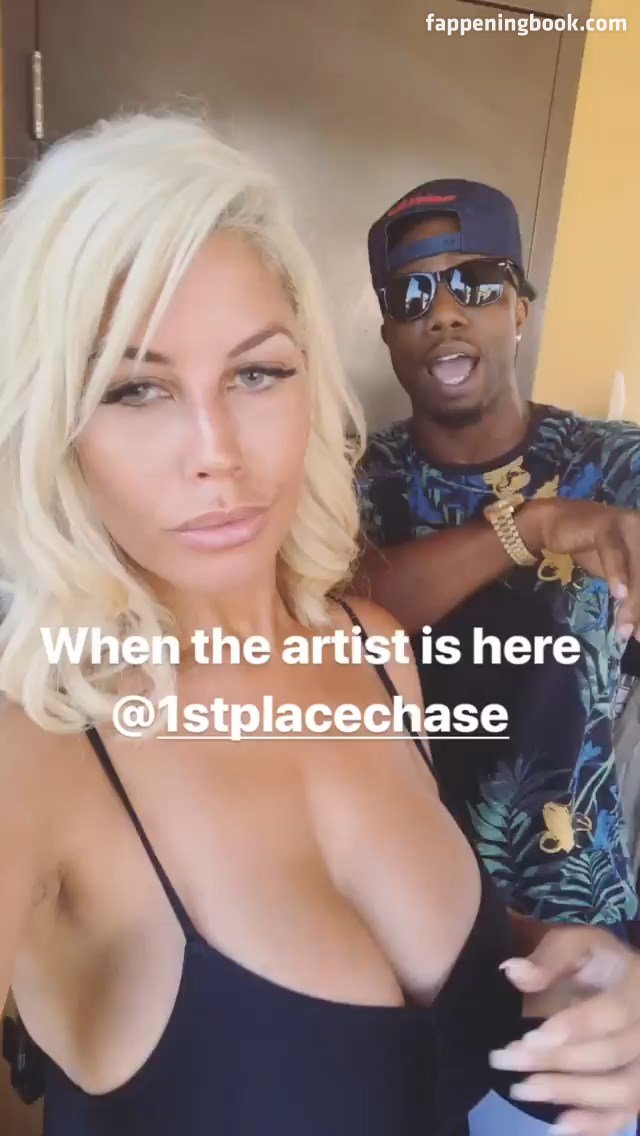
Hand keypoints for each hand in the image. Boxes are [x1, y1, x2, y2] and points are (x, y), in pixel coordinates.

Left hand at [490, 925, 639, 1134]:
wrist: (620, 981)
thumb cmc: (594, 961)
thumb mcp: (573, 944)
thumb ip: (547, 959)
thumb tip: (513, 972)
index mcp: (639, 984)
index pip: (616, 1011)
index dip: (577, 1027)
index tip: (531, 1039)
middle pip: (613, 1054)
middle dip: (557, 1061)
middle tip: (506, 1059)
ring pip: (623, 1090)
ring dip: (571, 1094)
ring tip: (522, 1089)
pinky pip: (626, 1114)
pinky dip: (595, 1125)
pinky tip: (558, 1126)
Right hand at [518, 498, 639, 638]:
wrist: (556, 522)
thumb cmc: (591, 548)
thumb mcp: (616, 576)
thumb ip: (631, 596)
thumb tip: (637, 630)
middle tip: (636, 635)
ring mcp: (629, 525)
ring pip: (637, 568)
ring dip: (633, 601)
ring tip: (625, 627)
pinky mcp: (606, 524)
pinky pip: (614, 552)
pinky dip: (618, 574)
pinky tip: (618, 595)